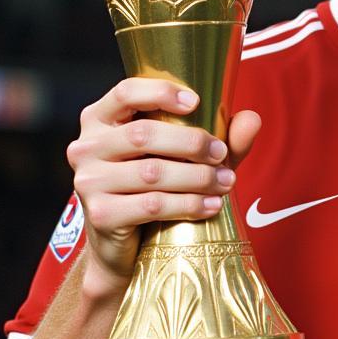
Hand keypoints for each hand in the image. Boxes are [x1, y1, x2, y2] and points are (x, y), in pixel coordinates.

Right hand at [66, 78, 260, 297]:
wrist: (124, 246)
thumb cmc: (154, 188)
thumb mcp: (185, 157)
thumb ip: (218, 137)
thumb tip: (252, 119)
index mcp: (100, 119)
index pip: (125, 92)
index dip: (160, 92)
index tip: (197, 102)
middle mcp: (86, 147)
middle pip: (144, 134)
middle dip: (191, 143)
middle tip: (221, 154)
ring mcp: (88, 182)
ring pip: (152, 173)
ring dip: (197, 177)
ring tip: (226, 182)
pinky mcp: (100, 215)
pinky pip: (152, 205)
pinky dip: (188, 205)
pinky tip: (212, 206)